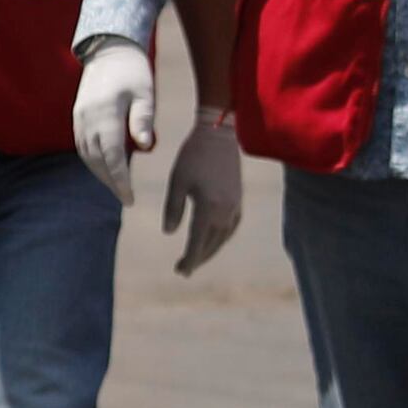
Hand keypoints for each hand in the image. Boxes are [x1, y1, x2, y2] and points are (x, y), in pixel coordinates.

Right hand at [70, 40, 157, 207]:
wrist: (109, 49)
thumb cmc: (133, 71)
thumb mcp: (145, 93)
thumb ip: (144, 120)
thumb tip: (145, 147)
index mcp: (106, 113)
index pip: (111, 156)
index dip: (120, 180)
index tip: (129, 198)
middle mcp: (87, 118)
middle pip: (96, 160)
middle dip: (110, 181)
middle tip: (126, 198)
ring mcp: (79, 118)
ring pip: (86, 155)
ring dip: (100, 173)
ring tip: (116, 187)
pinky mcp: (77, 116)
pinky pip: (82, 146)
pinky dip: (92, 160)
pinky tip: (104, 167)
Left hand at [161, 112, 244, 273]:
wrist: (218, 135)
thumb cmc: (192, 156)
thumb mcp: (176, 182)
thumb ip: (173, 209)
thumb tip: (169, 233)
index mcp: (209, 208)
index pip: (198, 241)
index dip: (189, 259)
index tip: (180, 271)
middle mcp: (225, 210)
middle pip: (211, 243)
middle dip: (198, 258)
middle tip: (183, 270)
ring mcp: (235, 205)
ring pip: (223, 237)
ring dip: (210, 250)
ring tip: (196, 258)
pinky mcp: (238, 199)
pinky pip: (231, 226)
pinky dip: (221, 237)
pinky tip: (212, 239)